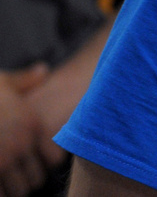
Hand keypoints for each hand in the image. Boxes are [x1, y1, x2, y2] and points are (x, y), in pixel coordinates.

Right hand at [0, 63, 50, 196]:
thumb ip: (23, 81)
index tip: (29, 162)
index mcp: (31, 126)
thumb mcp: (1, 81)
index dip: (42, 164)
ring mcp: (2, 162)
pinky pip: (0, 195)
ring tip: (2, 179)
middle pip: (36, 180)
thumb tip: (42, 70)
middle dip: (24, 180)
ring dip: (9, 190)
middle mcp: (21, 146)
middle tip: (11, 176)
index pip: (53, 160)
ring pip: (18, 192)